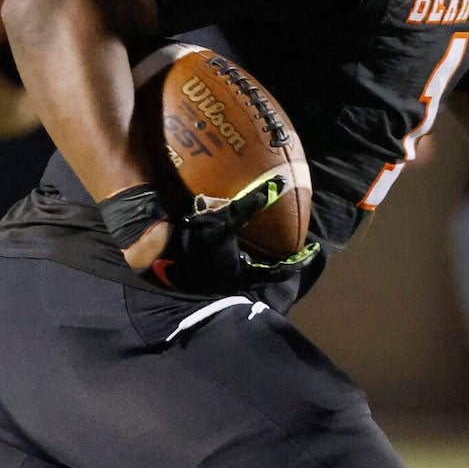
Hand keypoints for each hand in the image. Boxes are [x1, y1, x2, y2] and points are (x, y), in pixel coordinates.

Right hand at [104, 178, 307, 295]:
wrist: (158, 250)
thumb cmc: (195, 240)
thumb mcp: (226, 220)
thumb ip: (251, 204)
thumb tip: (278, 185)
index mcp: (242, 275)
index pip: (280, 273)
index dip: (298, 261)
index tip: (311, 251)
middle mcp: (232, 282)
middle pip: (263, 275)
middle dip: (277, 263)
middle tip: (290, 248)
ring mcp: (216, 280)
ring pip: (245, 271)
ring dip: (257, 260)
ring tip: (265, 244)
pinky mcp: (203, 274)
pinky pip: (229, 265)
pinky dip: (239, 255)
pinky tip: (235, 242)